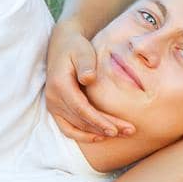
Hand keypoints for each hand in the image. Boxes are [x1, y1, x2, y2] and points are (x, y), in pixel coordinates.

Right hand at [44, 20, 134, 141]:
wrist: (61, 45)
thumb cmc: (76, 47)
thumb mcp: (82, 50)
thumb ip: (85, 64)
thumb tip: (88, 78)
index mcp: (59, 84)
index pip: (81, 109)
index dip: (98, 121)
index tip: (115, 129)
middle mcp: (53, 98)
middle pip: (81, 120)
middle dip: (105, 128)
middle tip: (129, 132)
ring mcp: (53, 105)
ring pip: (76, 128)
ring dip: (97, 134)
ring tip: (120, 134)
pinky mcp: (56, 109)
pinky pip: (68, 129)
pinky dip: (83, 136)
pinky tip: (100, 136)